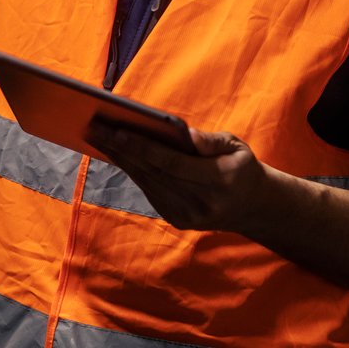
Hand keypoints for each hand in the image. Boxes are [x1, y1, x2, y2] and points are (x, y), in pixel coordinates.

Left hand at [88, 123, 271, 233]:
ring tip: (98, 137)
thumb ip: (211, 140)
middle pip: (153, 172)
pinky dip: (132, 171)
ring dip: (121, 159)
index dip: (143, 147)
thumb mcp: (237, 146)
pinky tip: (117, 153)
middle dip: (122, 149)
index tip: (118, 130)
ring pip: (147, 182)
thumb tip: (184, 134)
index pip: (172, 163)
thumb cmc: (242, 167)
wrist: (253, 207)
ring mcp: (187, 215)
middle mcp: (200, 202)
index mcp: (219, 180)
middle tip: (95, 127)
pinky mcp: (177, 220)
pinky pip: (150, 191)